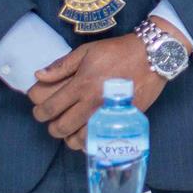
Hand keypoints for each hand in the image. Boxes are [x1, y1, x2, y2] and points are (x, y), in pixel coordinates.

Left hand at [27, 20, 176, 149]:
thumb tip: (38, 76)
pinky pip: (99, 140)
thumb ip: (62, 65)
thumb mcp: (87, 51)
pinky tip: (90, 132)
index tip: (41, 109)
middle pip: (60, 128)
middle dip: (52, 127)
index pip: (48, 108)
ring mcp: (108, 114)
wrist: (153, 56)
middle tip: (56, 120)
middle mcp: (92, 103)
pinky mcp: (122, 120)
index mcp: (81, 85)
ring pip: (78, 140)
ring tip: (73, 128)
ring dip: (70, 137)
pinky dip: (90, 141)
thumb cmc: (119, 51)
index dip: (39, 112)